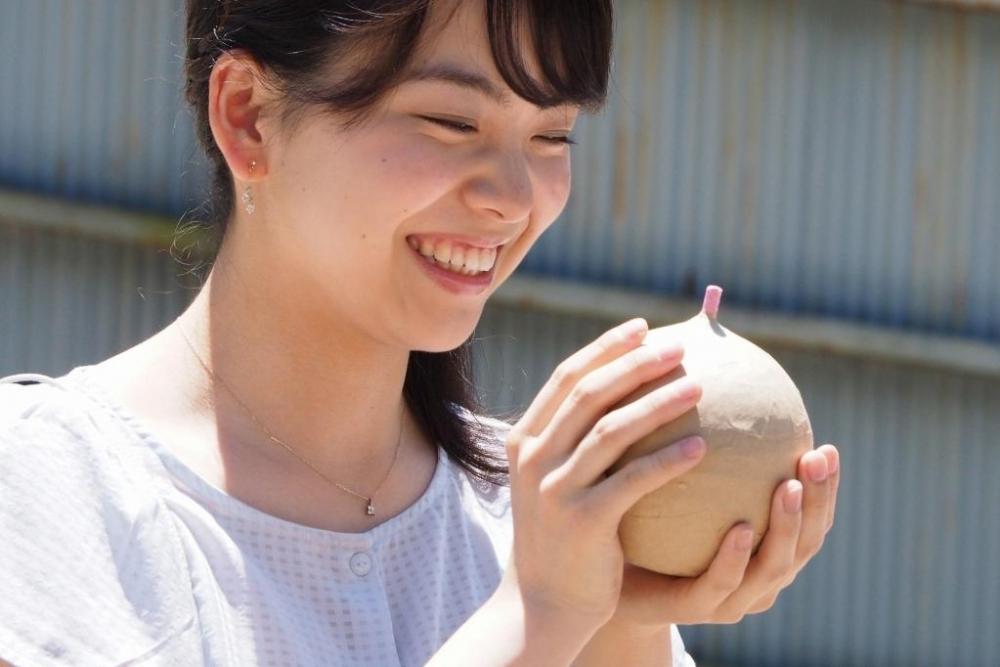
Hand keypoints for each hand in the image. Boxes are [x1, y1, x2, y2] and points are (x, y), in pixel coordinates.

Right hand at [497, 317, 708, 632]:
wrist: (546, 602)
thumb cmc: (566, 534)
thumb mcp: (559, 480)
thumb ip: (579, 440)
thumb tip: (632, 392)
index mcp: (525, 440)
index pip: (566, 378)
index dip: (605, 348)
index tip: (644, 327)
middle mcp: (533, 458)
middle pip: (587, 394)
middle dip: (635, 364)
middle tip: (680, 348)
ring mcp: (554, 489)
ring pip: (610, 430)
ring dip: (658, 404)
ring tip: (700, 388)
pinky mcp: (582, 522)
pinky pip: (633, 481)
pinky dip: (668, 461)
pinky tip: (703, 449)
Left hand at [605, 444, 840, 629]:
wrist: (599, 577)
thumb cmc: (643, 521)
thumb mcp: (673, 476)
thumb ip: (699, 441)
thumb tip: (711, 376)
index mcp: (760, 546)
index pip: (807, 519)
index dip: (825, 490)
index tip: (828, 447)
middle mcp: (754, 576)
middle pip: (805, 544)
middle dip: (818, 503)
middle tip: (818, 458)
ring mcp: (727, 598)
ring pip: (772, 569)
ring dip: (786, 527)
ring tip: (790, 487)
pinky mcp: (691, 609)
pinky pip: (719, 584)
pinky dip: (735, 558)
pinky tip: (740, 528)